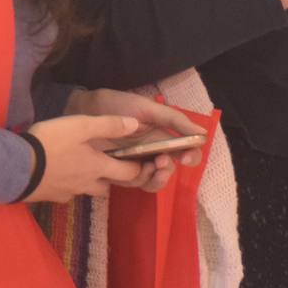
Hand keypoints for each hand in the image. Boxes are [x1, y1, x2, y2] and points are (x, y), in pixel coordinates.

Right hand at [24, 115, 155, 202]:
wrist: (17, 167)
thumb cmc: (51, 143)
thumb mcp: (80, 126)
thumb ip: (108, 124)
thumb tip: (136, 124)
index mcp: (98, 166)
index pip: (128, 173)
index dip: (138, 168)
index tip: (141, 161)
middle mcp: (87, 183)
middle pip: (108, 186)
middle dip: (110, 177)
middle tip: (106, 162)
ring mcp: (69, 192)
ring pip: (87, 190)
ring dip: (89, 181)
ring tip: (80, 167)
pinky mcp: (52, 196)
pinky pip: (67, 192)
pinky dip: (67, 184)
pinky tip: (58, 173)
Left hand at [62, 88, 204, 192]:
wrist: (85, 107)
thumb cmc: (117, 104)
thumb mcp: (148, 108)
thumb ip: (174, 120)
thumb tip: (202, 134)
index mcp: (161, 137)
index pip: (184, 153)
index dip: (191, 157)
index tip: (187, 157)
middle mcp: (150, 153)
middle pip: (168, 172)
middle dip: (168, 171)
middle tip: (162, 162)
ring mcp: (134, 164)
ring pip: (152, 181)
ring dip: (156, 178)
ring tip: (152, 167)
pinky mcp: (116, 172)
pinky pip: (132, 183)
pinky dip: (139, 180)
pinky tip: (137, 170)